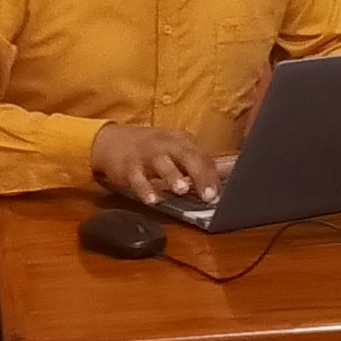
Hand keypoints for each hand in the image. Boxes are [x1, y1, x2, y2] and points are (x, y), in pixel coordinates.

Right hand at [89, 123, 224, 203]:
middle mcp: (165, 144)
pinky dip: (144, 189)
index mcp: (181, 140)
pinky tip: (152, 200)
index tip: (221, 194)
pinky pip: (137, 178)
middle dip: (199, 175)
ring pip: (162, 164)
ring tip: (181, 190)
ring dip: (173, 176)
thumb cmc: (151, 149)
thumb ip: (198, 163)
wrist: (110, 141)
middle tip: (209, 195)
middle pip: (187, 156)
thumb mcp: (175, 149)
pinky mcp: (128, 167)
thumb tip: (230, 172)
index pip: (202, 156)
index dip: (213, 175)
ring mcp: (146, 155)